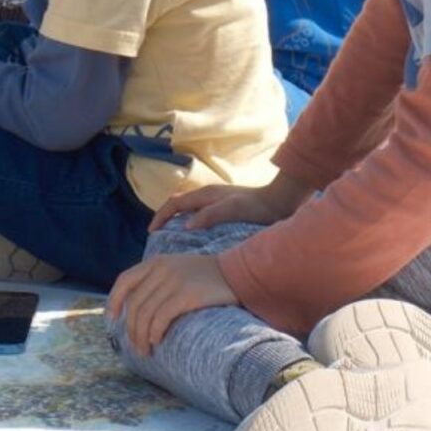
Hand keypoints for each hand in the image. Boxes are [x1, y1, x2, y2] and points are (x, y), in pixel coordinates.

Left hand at [106, 254, 237, 352]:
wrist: (238, 273)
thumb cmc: (208, 277)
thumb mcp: (178, 268)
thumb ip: (158, 280)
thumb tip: (139, 308)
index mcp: (155, 262)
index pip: (124, 281)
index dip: (114, 301)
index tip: (111, 320)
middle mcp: (161, 269)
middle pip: (134, 303)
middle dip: (130, 328)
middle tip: (135, 347)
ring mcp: (173, 281)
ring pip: (145, 313)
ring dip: (141, 336)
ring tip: (145, 351)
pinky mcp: (187, 295)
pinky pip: (161, 317)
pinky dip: (154, 332)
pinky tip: (156, 341)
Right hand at [149, 175, 308, 232]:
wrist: (279, 201)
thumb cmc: (256, 206)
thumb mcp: (232, 210)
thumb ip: (209, 215)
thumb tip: (185, 226)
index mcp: (205, 194)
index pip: (174, 203)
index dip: (160, 216)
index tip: (151, 232)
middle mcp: (207, 195)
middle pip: (177, 202)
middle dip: (164, 215)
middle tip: (156, 233)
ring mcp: (215, 201)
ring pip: (187, 207)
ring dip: (175, 218)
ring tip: (170, 235)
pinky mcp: (223, 208)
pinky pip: (197, 213)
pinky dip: (188, 221)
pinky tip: (193, 235)